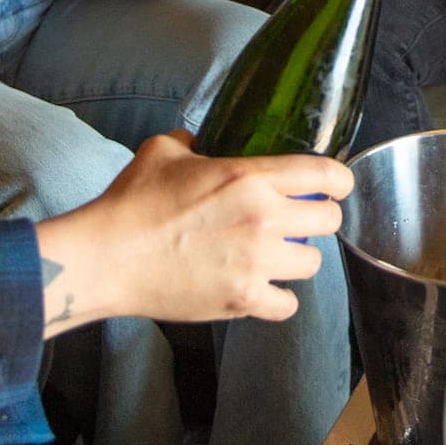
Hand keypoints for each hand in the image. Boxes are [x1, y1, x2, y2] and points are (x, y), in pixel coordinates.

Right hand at [31, 131, 349, 332]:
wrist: (107, 258)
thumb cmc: (131, 203)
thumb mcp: (162, 150)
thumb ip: (194, 140)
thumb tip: (203, 140)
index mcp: (248, 177)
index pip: (323, 175)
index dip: (338, 180)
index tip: (336, 186)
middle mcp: (262, 220)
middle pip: (330, 221)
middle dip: (319, 219)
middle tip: (300, 221)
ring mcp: (255, 264)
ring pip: (313, 264)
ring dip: (297, 258)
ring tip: (275, 256)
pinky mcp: (243, 300)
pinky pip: (288, 304)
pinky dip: (277, 298)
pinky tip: (260, 288)